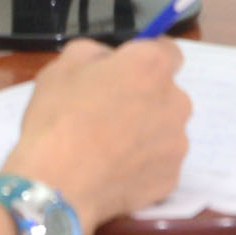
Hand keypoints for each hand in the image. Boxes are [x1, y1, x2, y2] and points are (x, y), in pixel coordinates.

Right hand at [0, 39, 191, 227]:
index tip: (126, 71)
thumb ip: (96, 53)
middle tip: (109, 111)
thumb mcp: (63, 65)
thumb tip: (109, 62)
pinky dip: (143, 164)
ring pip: (165, 129)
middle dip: (144, 98)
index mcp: (151, 66)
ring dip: (146, 132)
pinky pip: (159, 163)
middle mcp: (175, 102)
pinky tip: (114, 170)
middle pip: (166, 93)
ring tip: (109, 147)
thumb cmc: (59, 118)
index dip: (146, 59)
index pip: (168, 51)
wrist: (59, 185)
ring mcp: (177, 144)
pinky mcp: (171, 179)